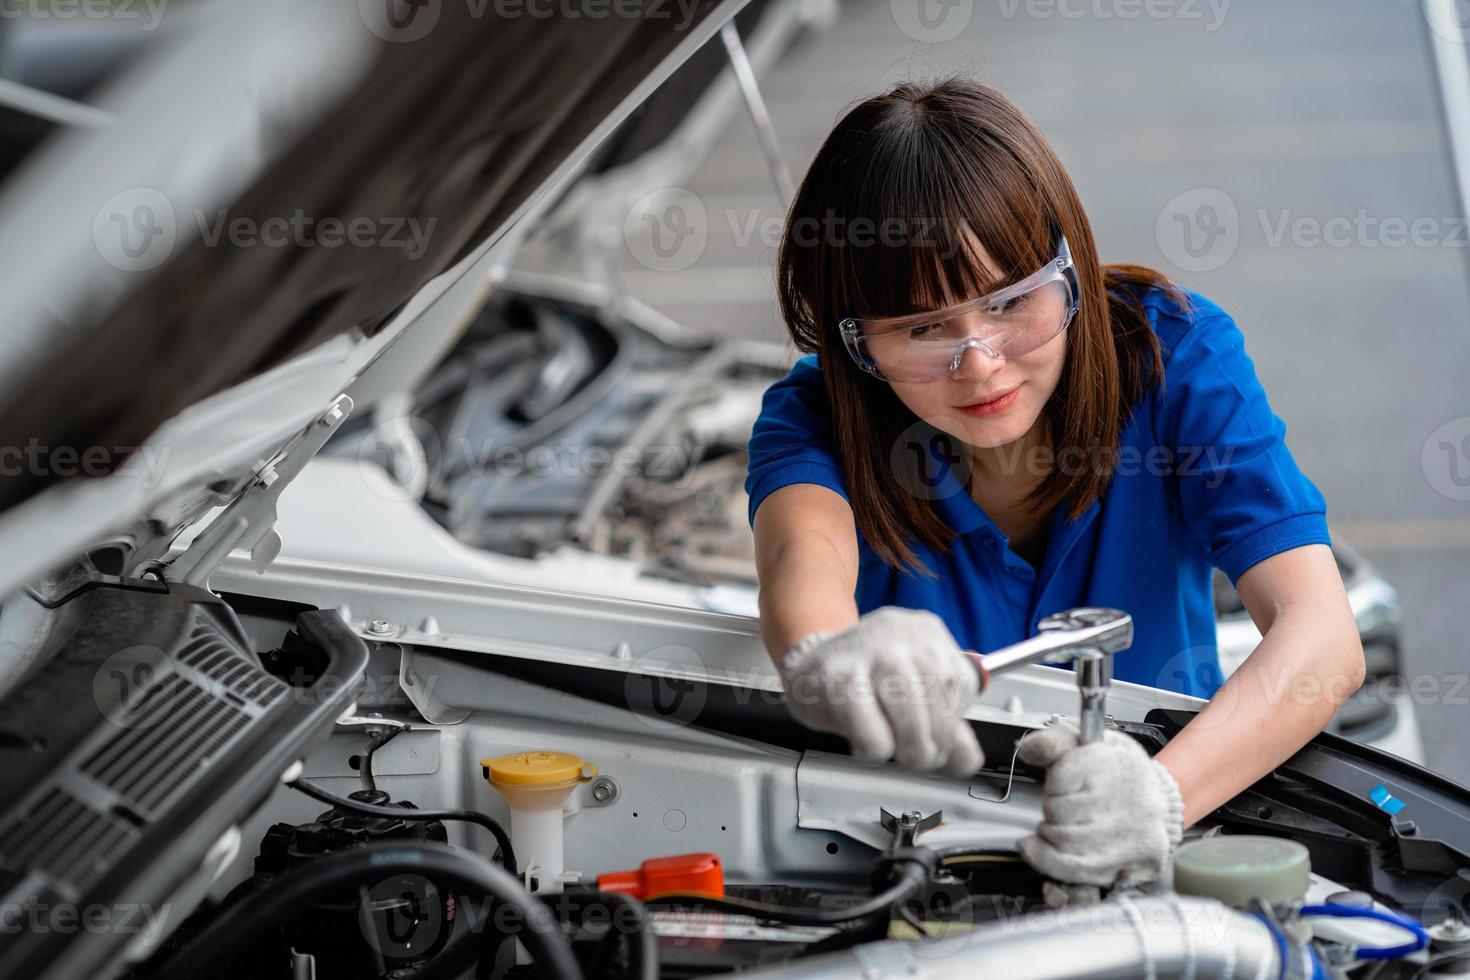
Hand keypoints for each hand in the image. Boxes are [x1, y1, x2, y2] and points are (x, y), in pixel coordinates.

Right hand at [777, 607, 983, 776]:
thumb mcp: (914, 689)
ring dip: (905, 751)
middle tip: (917, 756)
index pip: (960, 685)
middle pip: (938, 704)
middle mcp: (899, 634)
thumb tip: (966, 760)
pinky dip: (872, 748)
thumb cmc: (865, 678)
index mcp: (926, 632)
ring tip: (890, 746)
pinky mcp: (838, 678)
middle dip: (931, 746)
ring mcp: (867, 652)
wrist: (808, 664)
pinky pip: (874, 735)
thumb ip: (946, 723)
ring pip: (910, 721)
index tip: (940, 741)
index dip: (953, 725)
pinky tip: (861, 735)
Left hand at [1016, 724, 1183, 906]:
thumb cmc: (1116, 769)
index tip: (1062, 784)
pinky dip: (1057, 866)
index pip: (1060, 779)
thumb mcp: (1086, 742)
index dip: (1053, 784)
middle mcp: (1132, 800)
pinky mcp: (1140, 863)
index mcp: (1117, 764)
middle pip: (1058, 813)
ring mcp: (1137, 835)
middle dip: (1050, 813)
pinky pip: (1083, 873)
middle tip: (1062, 809)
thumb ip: (1052, 742)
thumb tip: (1027, 749)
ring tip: (1059, 829)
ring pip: (1065, 846)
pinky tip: (1055, 854)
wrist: (1158, 795)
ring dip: (1050, 840)